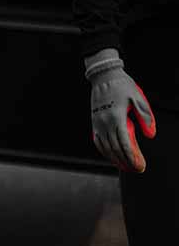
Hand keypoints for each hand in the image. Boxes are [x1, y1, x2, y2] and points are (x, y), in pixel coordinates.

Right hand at [85, 48, 155, 171]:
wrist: (103, 76)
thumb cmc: (122, 86)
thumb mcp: (139, 99)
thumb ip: (146, 118)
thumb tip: (150, 134)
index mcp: (117, 117)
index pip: (125, 144)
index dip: (133, 157)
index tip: (140, 166)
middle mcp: (105, 122)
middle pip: (115, 148)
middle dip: (126, 161)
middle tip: (136, 169)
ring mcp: (97, 123)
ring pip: (105, 147)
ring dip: (115, 159)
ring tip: (125, 166)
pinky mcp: (94, 121)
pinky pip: (98, 141)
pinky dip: (104, 151)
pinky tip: (111, 156)